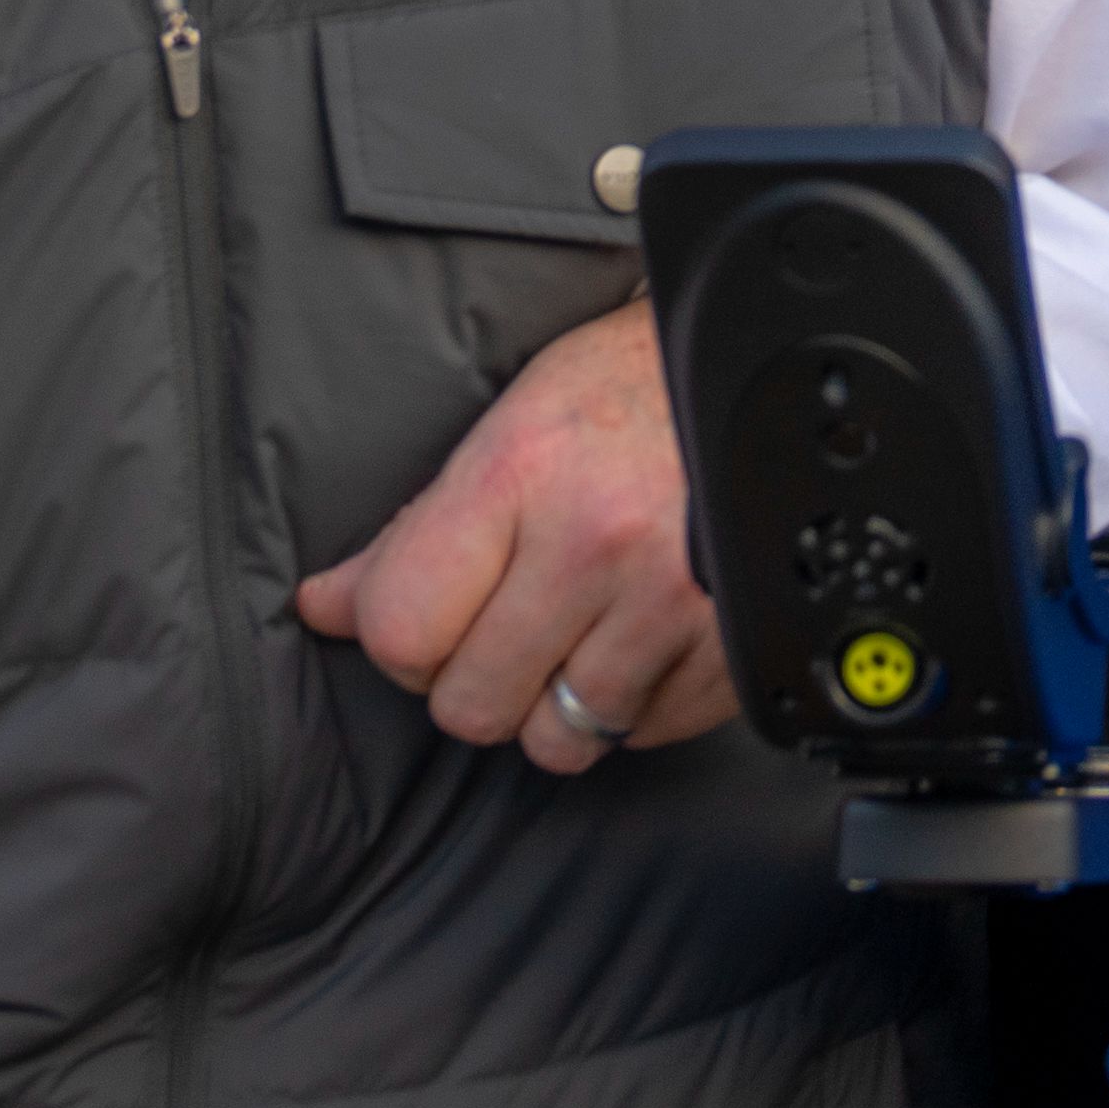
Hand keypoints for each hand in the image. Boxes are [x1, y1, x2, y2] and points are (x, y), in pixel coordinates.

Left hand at [304, 299, 727, 770]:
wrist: (781, 365)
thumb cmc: (637, 385)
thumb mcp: (513, 425)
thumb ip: (416, 530)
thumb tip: (327, 607)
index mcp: (524, 472)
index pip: (402, 630)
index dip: (399, 641)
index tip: (425, 620)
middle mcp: (599, 541)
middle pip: (471, 707)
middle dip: (475, 681)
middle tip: (503, 629)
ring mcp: (676, 601)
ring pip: (559, 741)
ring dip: (555, 705)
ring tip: (574, 637)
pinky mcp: (737, 645)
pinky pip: (645, 736)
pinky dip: (634, 706)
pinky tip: (639, 640)